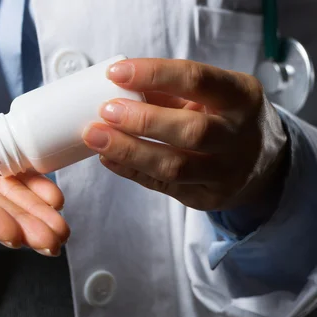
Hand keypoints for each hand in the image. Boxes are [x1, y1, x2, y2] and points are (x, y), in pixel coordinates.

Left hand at [83, 58, 287, 210]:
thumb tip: (116, 87)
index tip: (116, 73)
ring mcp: (225, 173)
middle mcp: (239, 137)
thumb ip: (170, 92)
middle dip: (142, 120)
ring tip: (95, 137)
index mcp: (241, 97)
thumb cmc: (226, 119)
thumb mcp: (212, 97)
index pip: (197, 80)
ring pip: (174, 166)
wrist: (264, 164)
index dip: (153, 75)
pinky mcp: (207, 198)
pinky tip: (107, 158)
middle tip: (105, 111)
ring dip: (129, 151)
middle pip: (190, 131)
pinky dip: (130, 170)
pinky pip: (162, 186)